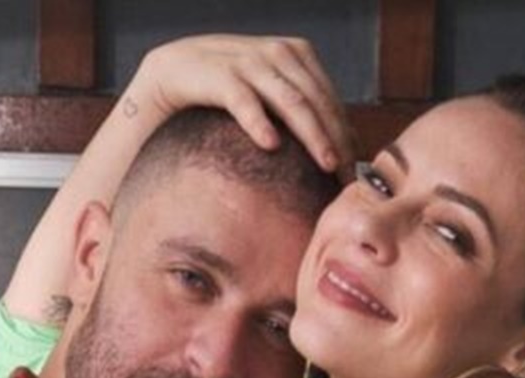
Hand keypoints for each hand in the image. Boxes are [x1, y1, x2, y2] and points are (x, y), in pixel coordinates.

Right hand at [130, 35, 355, 175]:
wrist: (171, 71)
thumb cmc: (224, 91)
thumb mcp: (267, 94)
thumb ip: (297, 112)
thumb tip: (339, 151)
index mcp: (295, 55)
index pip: (330, 100)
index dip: (346, 135)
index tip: (354, 173)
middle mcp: (277, 53)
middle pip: (317, 102)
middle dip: (336, 140)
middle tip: (345, 177)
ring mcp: (248, 60)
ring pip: (291, 102)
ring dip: (312, 135)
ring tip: (325, 164)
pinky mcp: (218, 73)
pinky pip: (244, 100)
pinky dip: (258, 122)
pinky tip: (271, 145)